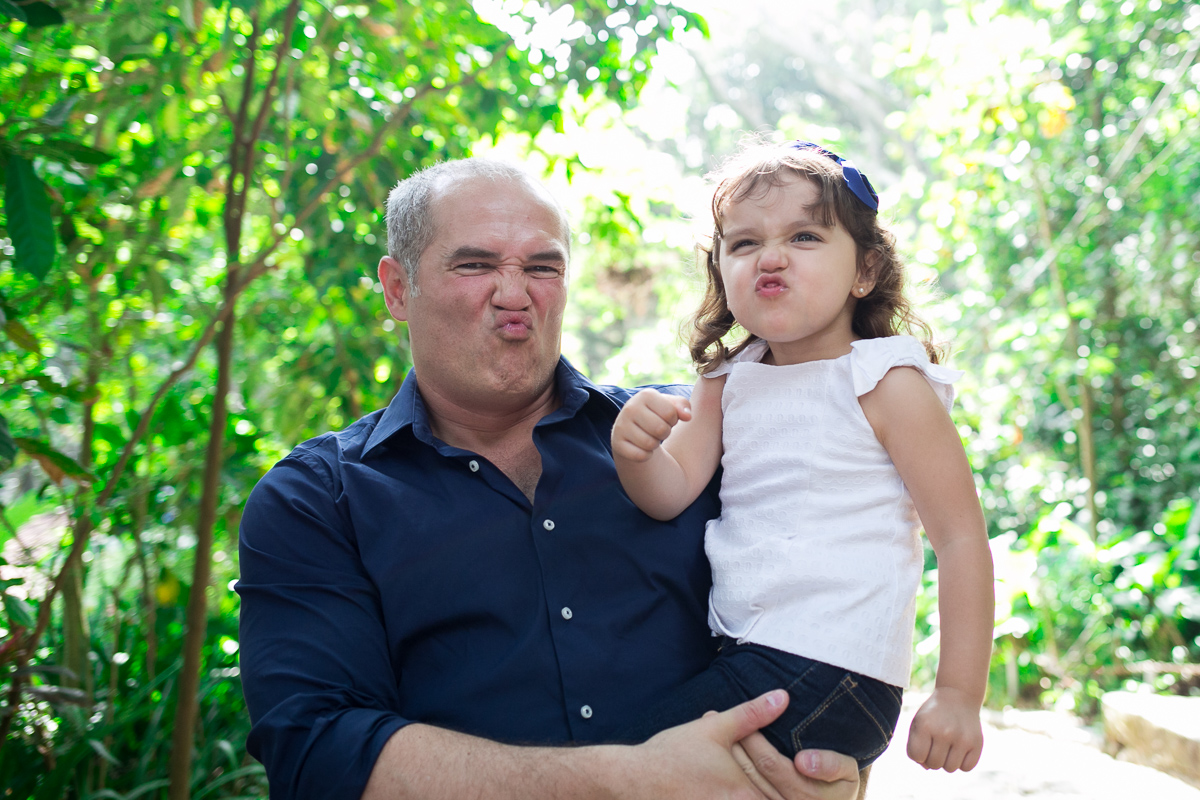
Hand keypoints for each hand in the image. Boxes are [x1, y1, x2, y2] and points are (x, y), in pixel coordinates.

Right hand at [611, 388, 691, 462]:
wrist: (632, 429)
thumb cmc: (656, 415)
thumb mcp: (671, 406)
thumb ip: (683, 406)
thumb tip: (688, 416)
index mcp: (646, 395)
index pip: (671, 413)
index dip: (673, 420)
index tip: (665, 418)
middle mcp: (630, 408)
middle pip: (661, 429)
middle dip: (664, 433)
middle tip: (658, 430)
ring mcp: (621, 426)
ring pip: (650, 444)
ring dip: (655, 444)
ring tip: (649, 436)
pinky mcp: (617, 443)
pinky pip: (640, 455)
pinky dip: (646, 455)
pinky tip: (641, 447)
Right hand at [616, 691, 859, 799]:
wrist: (636, 779)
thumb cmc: (674, 753)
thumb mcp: (714, 727)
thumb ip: (753, 714)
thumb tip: (783, 696)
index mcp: (747, 794)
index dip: (806, 796)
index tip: (828, 795)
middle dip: (794, 798)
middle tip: (823, 796)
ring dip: (774, 798)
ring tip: (786, 793)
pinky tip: (757, 794)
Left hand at [906, 687, 983, 771]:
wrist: (958, 696)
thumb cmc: (934, 714)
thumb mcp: (918, 723)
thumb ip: (914, 747)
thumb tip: (926, 768)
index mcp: (925, 725)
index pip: (917, 756)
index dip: (918, 753)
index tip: (923, 742)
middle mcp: (944, 732)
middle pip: (934, 765)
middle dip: (932, 757)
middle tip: (937, 742)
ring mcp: (962, 738)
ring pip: (950, 769)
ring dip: (947, 761)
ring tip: (948, 745)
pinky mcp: (977, 744)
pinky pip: (966, 768)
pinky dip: (962, 762)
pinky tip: (960, 748)